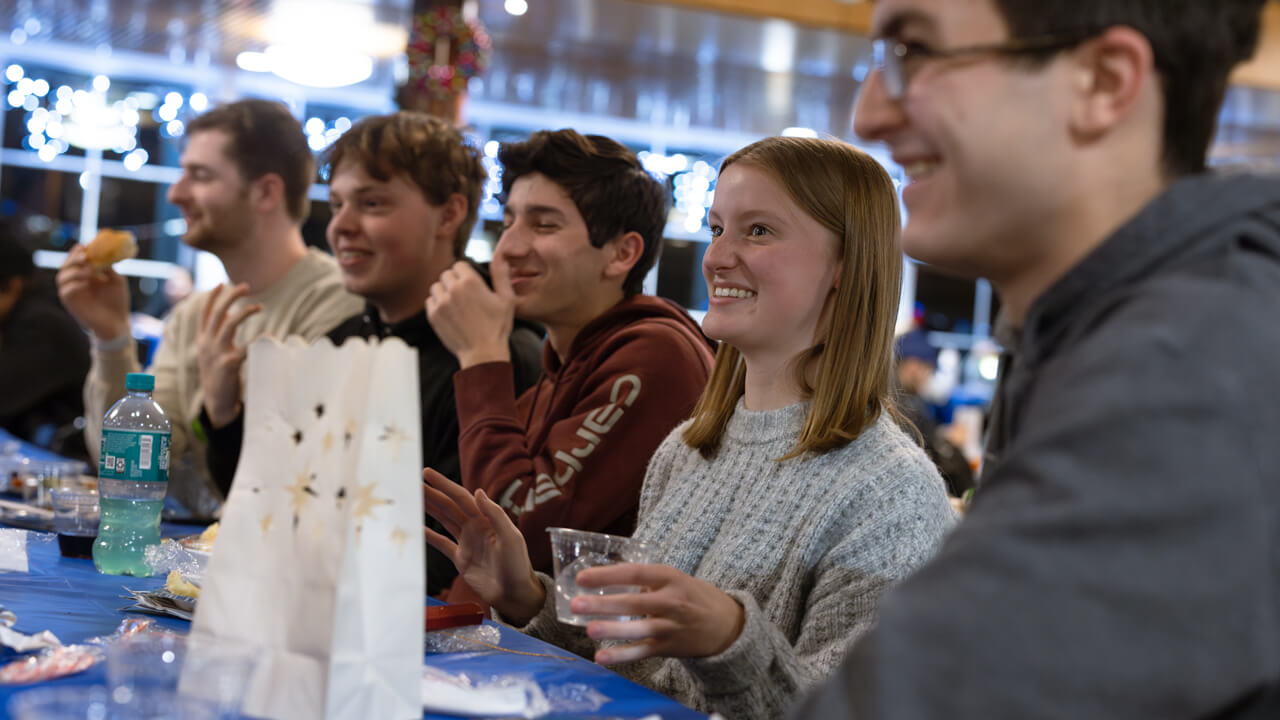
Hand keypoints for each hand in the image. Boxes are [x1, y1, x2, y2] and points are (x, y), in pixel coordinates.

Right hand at [55, 245, 130, 339]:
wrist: (118, 322)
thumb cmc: (117, 301)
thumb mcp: (117, 281)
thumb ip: (109, 269)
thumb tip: (103, 255)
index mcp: (85, 274)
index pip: (74, 259)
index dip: (76, 252)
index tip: (84, 246)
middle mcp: (75, 281)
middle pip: (65, 266)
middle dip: (72, 258)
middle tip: (85, 256)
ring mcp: (72, 292)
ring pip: (61, 277)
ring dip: (74, 271)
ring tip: (89, 271)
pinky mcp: (71, 304)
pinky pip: (65, 292)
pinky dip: (74, 285)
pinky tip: (86, 284)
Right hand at [196, 284, 261, 428]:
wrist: (216, 403)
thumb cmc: (219, 376)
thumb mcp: (212, 353)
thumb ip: (219, 336)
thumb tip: (231, 317)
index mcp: (203, 340)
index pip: (205, 314)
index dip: (211, 298)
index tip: (221, 284)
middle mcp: (207, 344)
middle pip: (217, 314)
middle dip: (230, 297)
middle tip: (245, 286)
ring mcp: (216, 354)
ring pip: (228, 325)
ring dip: (244, 313)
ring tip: (259, 306)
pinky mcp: (228, 365)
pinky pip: (245, 349)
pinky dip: (258, 340)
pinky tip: (270, 335)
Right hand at [422, 468, 544, 622]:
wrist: (515, 594)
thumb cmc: (518, 565)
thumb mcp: (511, 538)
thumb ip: (495, 515)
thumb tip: (478, 492)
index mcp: (486, 519)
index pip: (461, 497)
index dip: (444, 485)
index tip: (427, 473)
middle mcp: (475, 527)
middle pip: (449, 506)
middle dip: (432, 494)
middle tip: (412, 483)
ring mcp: (467, 542)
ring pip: (444, 521)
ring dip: (429, 509)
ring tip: (412, 499)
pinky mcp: (461, 559)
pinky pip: (442, 544)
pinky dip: (430, 536)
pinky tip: (418, 528)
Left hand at [425, 261, 513, 368]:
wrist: (483, 353)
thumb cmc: (497, 327)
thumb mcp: (507, 299)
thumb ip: (501, 274)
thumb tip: (500, 256)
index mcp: (471, 282)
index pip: (459, 265)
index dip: (465, 273)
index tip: (471, 284)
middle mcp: (453, 289)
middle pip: (446, 274)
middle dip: (454, 282)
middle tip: (465, 296)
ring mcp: (441, 303)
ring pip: (436, 287)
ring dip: (444, 292)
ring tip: (456, 304)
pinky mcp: (433, 315)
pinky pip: (430, 301)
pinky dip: (437, 305)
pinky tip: (450, 313)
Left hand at [572, 564, 745, 664]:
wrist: (727, 624)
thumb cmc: (692, 596)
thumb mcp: (675, 579)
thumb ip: (645, 580)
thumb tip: (605, 576)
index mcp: (671, 578)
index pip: (636, 573)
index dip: (609, 575)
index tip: (582, 578)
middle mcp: (672, 602)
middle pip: (635, 603)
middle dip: (604, 604)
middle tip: (576, 603)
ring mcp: (671, 626)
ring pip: (639, 630)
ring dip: (613, 630)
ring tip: (589, 629)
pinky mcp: (669, 648)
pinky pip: (643, 652)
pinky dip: (622, 656)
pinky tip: (601, 657)